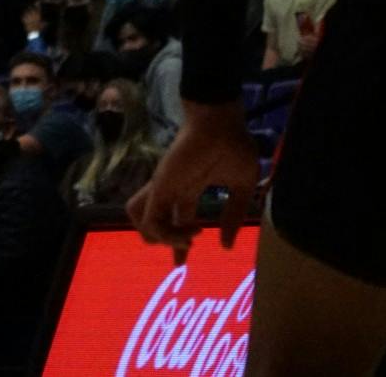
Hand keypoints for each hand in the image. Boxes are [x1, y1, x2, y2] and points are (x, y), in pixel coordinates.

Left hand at [127, 100, 259, 259]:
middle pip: (154, 224)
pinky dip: (164, 234)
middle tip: (186, 253)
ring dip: (164, 239)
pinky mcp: (161, 186)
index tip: (182, 263)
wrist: (221, 123)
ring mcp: (163, 189)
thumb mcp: (242, 188)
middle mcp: (172, 192)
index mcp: (189, 190)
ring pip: (143, 222)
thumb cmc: (233, 147)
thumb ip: (234, 216)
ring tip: (187, 238)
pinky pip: (150, 218)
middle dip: (167, 244)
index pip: (176, 220)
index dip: (179, 242)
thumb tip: (228, 246)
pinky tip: (187, 232)